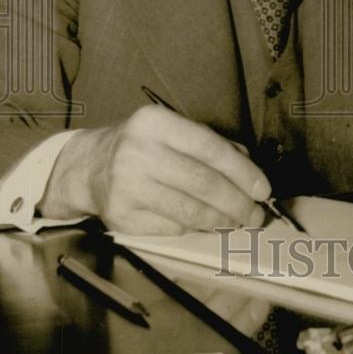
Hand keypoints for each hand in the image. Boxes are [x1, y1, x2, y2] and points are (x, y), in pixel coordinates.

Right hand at [37, 106, 270, 234]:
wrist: (90, 166)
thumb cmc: (143, 147)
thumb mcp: (173, 132)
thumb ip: (213, 145)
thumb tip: (251, 172)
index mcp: (156, 123)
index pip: (209, 148)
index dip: (242, 171)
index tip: (262, 189)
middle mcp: (138, 152)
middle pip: (202, 183)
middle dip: (237, 203)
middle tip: (256, 214)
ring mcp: (127, 186)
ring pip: (189, 211)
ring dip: (221, 221)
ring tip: (236, 222)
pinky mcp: (122, 217)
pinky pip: (171, 228)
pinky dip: (195, 230)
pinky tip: (205, 226)